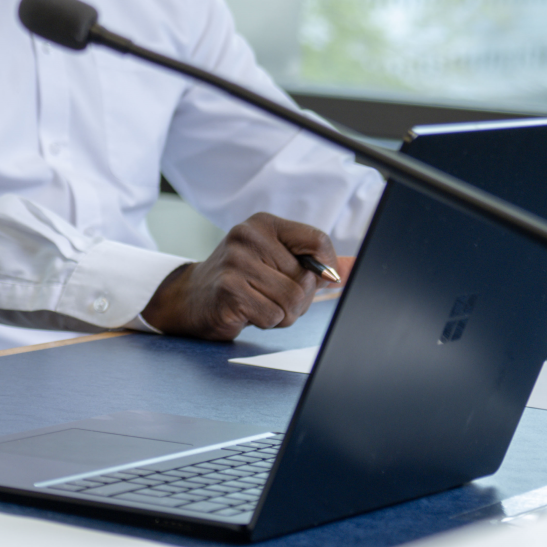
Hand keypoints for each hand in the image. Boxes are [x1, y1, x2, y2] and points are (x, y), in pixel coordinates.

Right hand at [140, 214, 335, 341]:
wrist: (190, 298)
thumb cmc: (241, 281)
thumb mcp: (276, 263)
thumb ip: (316, 263)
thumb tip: (357, 267)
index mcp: (264, 224)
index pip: (317, 241)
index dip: (326, 268)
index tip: (315, 280)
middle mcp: (248, 236)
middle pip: (306, 278)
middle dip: (298, 299)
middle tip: (272, 296)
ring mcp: (235, 262)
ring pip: (292, 299)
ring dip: (282, 314)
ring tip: (259, 304)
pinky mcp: (228, 289)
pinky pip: (272, 314)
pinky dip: (265, 321)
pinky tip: (246, 312)